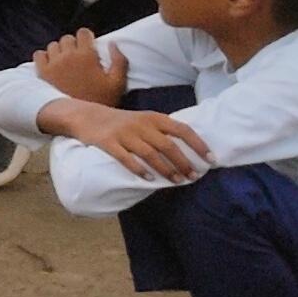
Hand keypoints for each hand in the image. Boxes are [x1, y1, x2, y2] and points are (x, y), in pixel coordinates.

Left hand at [32, 29, 127, 104]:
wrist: (81, 119)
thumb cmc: (102, 101)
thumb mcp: (118, 83)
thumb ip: (119, 61)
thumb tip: (112, 43)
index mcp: (86, 55)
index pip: (83, 32)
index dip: (87, 38)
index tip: (89, 47)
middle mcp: (68, 56)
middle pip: (67, 38)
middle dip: (74, 45)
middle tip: (79, 58)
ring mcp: (53, 63)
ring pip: (53, 46)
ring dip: (60, 51)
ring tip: (67, 63)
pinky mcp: (42, 73)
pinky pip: (39, 55)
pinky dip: (44, 57)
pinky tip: (52, 66)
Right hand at [54, 103, 210, 182]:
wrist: (86, 115)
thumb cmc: (121, 122)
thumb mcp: (143, 120)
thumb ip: (162, 131)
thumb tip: (189, 151)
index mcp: (153, 117)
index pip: (182, 129)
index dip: (198, 144)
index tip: (211, 159)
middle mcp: (140, 124)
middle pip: (168, 145)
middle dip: (183, 162)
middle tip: (193, 177)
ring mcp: (123, 133)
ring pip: (150, 154)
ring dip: (165, 169)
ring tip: (176, 181)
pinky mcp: (107, 142)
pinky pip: (125, 158)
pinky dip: (139, 169)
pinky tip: (148, 179)